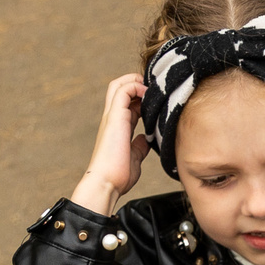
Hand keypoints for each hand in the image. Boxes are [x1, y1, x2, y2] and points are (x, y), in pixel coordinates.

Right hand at [72, 72, 149, 212]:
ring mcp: (112, 116)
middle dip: (136, 82)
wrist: (107, 183)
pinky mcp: (115, 117)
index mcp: (118, 127)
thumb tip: (146, 139)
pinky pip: (123, 91)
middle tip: (155, 87)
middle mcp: (113, 118)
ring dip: (136, 81)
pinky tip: (148, 94)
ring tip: (152, 86)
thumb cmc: (119, 175)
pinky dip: (136, 86)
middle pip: (119, 87)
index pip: (128, 102)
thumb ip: (139, 146)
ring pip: (118, 85)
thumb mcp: (135, 157)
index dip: (141, 95)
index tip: (157, 99)